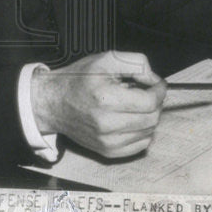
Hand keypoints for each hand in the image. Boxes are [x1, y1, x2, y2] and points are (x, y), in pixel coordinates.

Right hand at [31, 51, 166, 158]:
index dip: (159, 90)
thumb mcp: (105, 59)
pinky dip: (142, 131)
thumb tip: (153, 79)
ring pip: (149, 132)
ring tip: (132, 105)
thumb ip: (135, 63)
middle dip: (155, 103)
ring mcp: (107, 142)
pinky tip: (130, 119)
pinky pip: (140, 145)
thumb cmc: (77, 80)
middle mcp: (106, 124)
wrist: (53, 103)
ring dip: (148, 117)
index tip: (156, 84)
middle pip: (152, 118)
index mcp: (106, 99)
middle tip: (144, 92)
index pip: (150, 102)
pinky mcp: (107, 152)